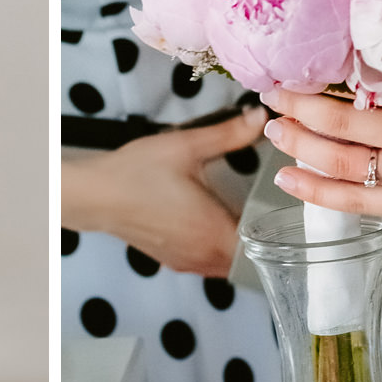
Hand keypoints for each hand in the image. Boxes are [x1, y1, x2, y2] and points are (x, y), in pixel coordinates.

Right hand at [62, 105, 267, 275]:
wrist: (94, 194)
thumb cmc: (137, 173)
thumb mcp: (187, 146)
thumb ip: (229, 134)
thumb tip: (261, 117)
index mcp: (215, 233)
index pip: (265, 250)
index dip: (280, 234)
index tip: (287, 213)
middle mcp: (204, 256)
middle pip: (249, 260)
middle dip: (262, 238)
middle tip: (271, 210)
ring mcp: (186, 262)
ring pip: (227, 264)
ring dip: (239, 245)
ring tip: (246, 216)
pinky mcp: (171, 260)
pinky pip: (207, 264)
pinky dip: (216, 249)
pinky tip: (212, 223)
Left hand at [260, 63, 381, 230]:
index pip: (361, 77)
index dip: (320, 68)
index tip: (294, 54)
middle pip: (337, 120)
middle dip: (294, 104)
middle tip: (270, 90)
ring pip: (339, 161)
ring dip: (297, 144)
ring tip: (274, 128)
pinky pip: (356, 201)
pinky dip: (317, 190)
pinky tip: (290, 177)